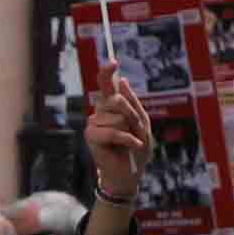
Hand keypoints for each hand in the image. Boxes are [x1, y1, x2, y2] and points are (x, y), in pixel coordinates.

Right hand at [81, 82, 148, 205]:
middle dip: (132, 115)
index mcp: (112, 106)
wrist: (130, 172)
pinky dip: (127, 139)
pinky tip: (132, 146)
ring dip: (130, 130)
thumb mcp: (142, 123)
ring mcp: (94, 123)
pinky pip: (113, 131)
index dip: (107, 73)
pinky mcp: (91, 136)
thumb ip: (132, 102)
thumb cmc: (136, 148)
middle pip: (117, 100)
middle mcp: (101, 111)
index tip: (113, 62)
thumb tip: (121, 80)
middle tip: (136, 130)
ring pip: (117, 116)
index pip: (107, 85)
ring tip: (131, 141)